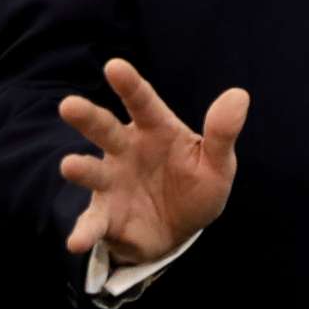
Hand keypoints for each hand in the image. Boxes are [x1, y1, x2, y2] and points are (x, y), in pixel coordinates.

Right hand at [57, 58, 248, 263]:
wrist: (180, 230)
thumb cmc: (196, 185)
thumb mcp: (217, 164)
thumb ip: (222, 133)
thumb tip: (239, 95)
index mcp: (155, 129)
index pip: (142, 103)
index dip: (129, 85)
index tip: (114, 66)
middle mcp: (126, 150)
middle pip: (105, 129)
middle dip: (86, 117)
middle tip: (68, 105)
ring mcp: (112, 183)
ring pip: (92, 172)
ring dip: (80, 169)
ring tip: (69, 166)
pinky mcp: (106, 216)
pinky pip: (93, 223)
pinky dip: (83, 232)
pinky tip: (76, 242)